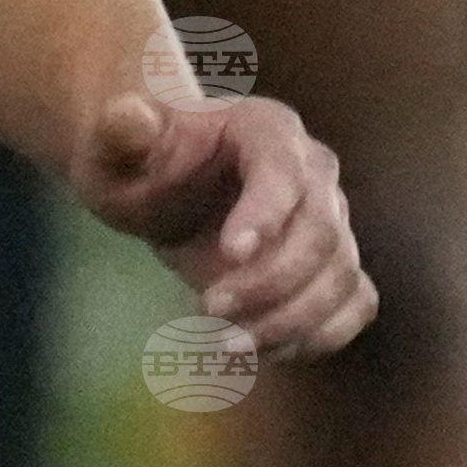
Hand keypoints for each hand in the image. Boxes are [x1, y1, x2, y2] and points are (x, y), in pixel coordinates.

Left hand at [71, 90, 376, 358]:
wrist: (157, 185)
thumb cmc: (136, 161)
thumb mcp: (113, 144)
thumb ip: (121, 131)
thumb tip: (132, 117)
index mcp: (265, 129)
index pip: (284, 170)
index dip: (265, 213)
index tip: (229, 253)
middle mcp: (313, 171)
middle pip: (321, 233)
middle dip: (270, 281)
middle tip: (209, 307)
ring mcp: (329, 220)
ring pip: (341, 276)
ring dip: (291, 320)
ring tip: (227, 342)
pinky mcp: (331, 265)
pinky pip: (354, 303)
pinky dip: (319, 335)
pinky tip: (264, 349)